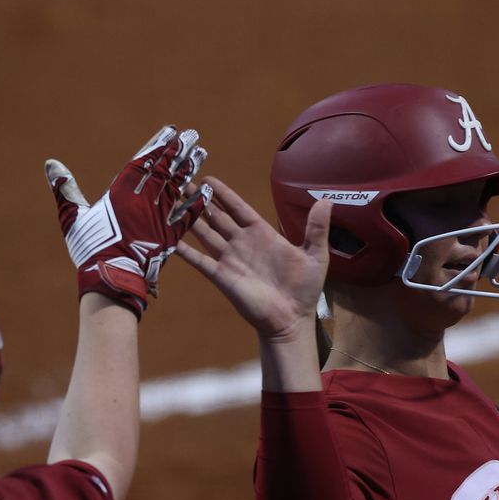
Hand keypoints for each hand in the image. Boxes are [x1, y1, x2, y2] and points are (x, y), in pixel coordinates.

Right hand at [46, 126, 210, 317]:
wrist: (110, 277)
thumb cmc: (88, 247)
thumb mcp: (71, 216)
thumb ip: (65, 189)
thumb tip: (51, 164)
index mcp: (121, 193)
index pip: (142, 162)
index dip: (157, 145)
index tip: (170, 131)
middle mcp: (144, 200)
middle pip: (164, 170)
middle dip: (178, 151)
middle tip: (193, 135)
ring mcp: (159, 217)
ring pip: (178, 187)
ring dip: (190, 169)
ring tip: (201, 152)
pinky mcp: (170, 236)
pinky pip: (187, 216)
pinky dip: (197, 202)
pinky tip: (207, 190)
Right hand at [176, 177, 331, 342]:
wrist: (291, 320)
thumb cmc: (304, 289)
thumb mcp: (315, 255)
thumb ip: (317, 228)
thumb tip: (327, 201)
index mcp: (261, 233)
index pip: (238, 208)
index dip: (223, 194)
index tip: (208, 179)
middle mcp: (242, 243)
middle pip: (216, 217)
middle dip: (200, 201)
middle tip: (183, 184)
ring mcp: (230, 259)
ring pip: (205, 233)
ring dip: (190, 219)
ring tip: (173, 203)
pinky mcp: (222, 277)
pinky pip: (200, 260)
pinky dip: (185, 250)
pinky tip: (171, 239)